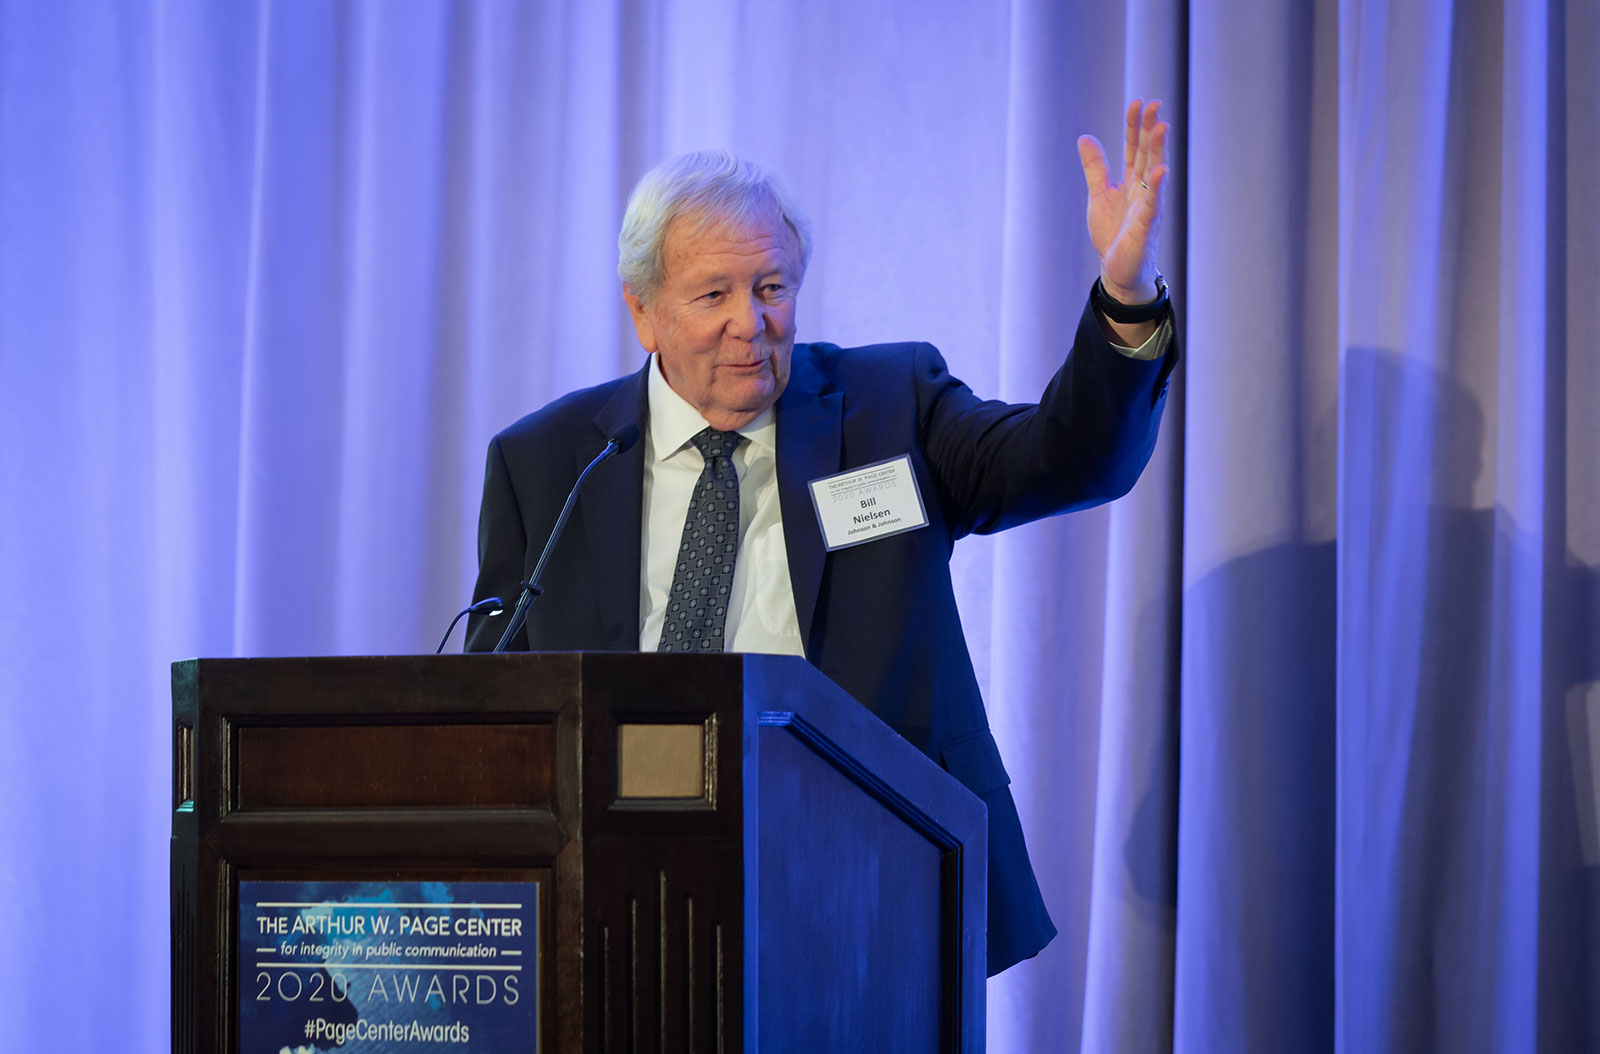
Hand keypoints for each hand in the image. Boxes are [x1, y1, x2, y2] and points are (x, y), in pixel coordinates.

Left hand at [1077, 99, 1168, 304]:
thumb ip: (1096, 168)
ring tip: (1161, 126)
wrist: (1118, 271)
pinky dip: (1157, 187)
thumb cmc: (1112, 234)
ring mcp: (1147, 207)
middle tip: (1154, 104)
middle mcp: (1143, 191)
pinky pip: (1153, 204)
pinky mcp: (1146, 227)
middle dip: (1150, 130)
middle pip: (1148, 155)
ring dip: (1158, 150)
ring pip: (1154, 174)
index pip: (1135, 149)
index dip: (1135, 127)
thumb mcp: (1099, 195)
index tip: (1137, 102)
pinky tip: (1161, 170)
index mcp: (1132, 182)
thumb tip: (1085, 137)